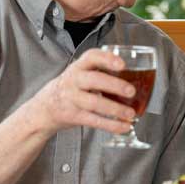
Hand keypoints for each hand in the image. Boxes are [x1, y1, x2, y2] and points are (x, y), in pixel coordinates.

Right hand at [21, 48, 137, 135]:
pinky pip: (94, 120)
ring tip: (131, 113)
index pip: (91, 57)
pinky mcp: (73, 115)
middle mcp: (73, 81)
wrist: (45, 107)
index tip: (122, 64)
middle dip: (114, 85)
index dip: (107, 59)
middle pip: (93, 80)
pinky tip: (124, 126)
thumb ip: (102, 71)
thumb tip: (139, 77)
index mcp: (78, 67)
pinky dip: (111, 125)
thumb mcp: (81, 73)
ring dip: (115, 109)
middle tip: (131, 91)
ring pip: (94, 103)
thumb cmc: (72, 88)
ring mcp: (72, 99)